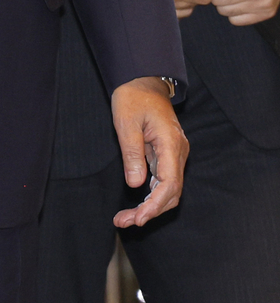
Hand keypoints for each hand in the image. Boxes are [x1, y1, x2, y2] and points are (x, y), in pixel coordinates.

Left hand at [110, 76, 187, 227]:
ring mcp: (174, 154)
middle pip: (171, 193)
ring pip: (168, 190)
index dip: (154, 205)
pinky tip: (136, 205)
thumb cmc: (133, 97)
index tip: (138, 219)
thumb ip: (132, 154)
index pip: (169, 185)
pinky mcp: (167, 155)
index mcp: (171, 145)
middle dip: (149, 211)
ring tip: (125, 218)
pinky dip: (150, 195)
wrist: (142, 80)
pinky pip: (163, 181)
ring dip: (149, 206)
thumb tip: (135, 185)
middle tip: (124, 222)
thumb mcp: (126, 123)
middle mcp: (178, 153)